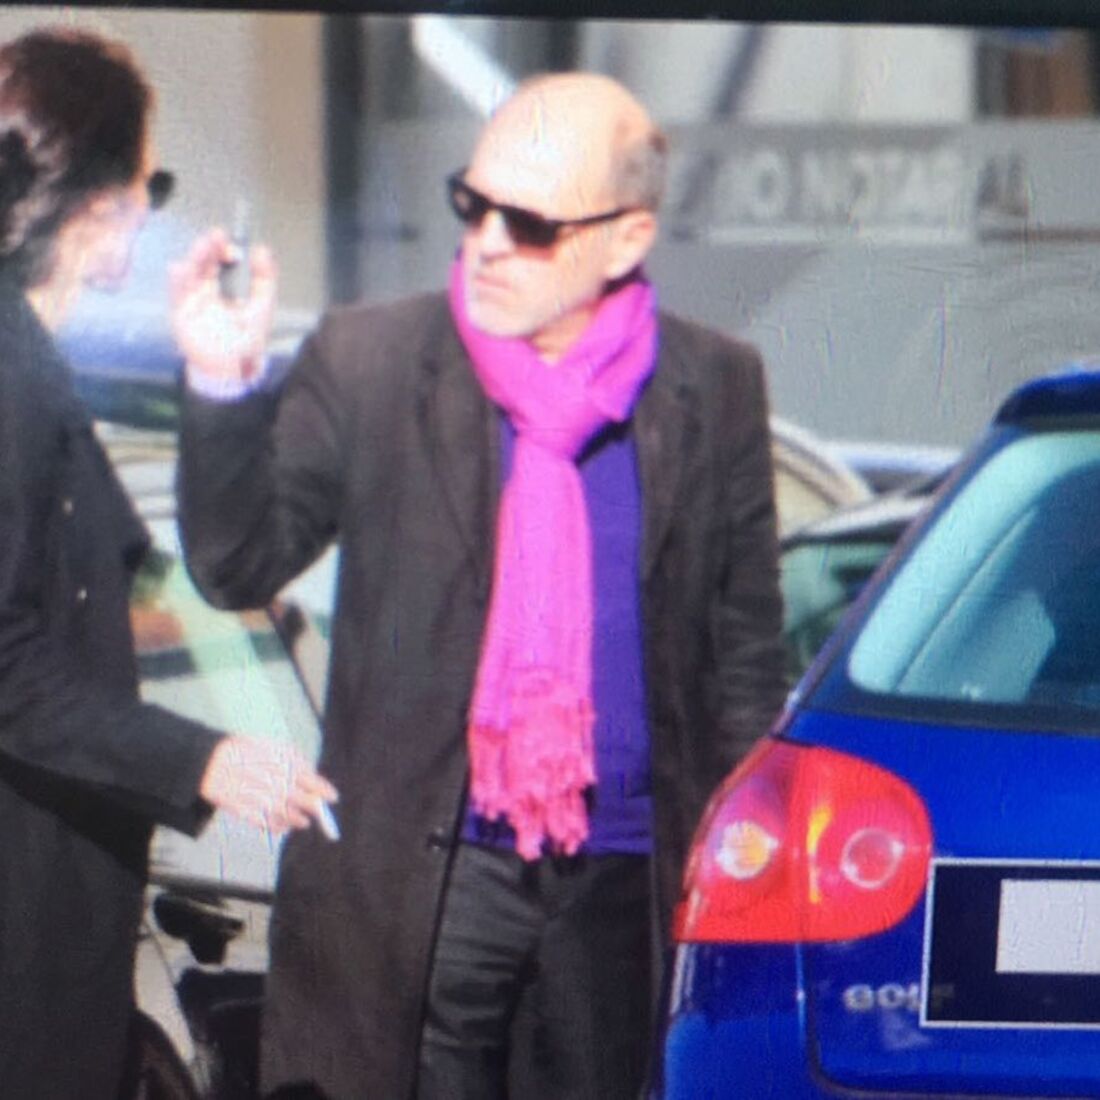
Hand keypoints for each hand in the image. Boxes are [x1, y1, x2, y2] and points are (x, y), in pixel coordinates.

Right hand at [169, 228, 277, 384]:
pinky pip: (177, 296)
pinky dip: (177, 281)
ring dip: (194, 260)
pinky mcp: (181, 315)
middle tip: (216, 236)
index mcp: (221, 286)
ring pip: (189, 275)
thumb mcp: (261, 306)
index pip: (218, 260)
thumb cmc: (245, 338)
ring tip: (202, 248)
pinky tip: (179, 267)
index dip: (221, 248)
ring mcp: (190, 302)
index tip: (228, 239)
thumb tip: (263, 249)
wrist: (232, 367)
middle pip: (202, 263)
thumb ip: (264, 279)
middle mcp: (203, 290)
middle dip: (207, 248)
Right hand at [199, 735, 338, 835]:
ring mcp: (264, 801)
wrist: (213, 762)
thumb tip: (312, 773)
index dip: (325, 791)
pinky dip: (278, 827)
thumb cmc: (246, 752)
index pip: (313, 782)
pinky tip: (283, 827)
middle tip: (319, 811)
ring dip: (298, 821)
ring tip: (303, 822)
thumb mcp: (273, 747)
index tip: (333, 797)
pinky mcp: (249, 813)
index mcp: (286, 767)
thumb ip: (295, 759)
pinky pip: (269, 825)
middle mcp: (277, 786)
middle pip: (306, 803)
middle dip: (315, 808)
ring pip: (289, 817)